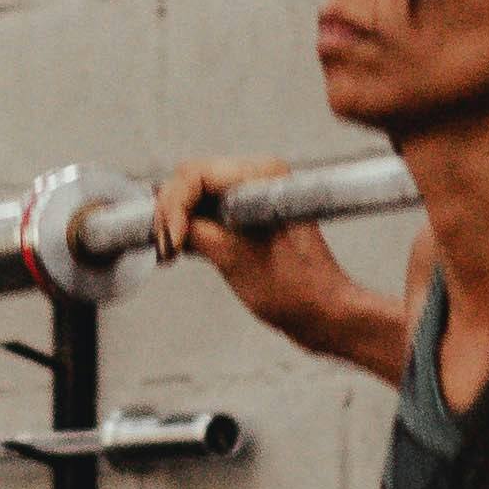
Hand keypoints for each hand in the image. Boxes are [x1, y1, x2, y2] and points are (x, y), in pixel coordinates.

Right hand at [152, 156, 352, 339]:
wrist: (324, 314)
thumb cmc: (297, 290)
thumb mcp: (233, 258)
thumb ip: (194, 231)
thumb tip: (163, 221)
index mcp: (263, 178)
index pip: (195, 174)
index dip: (173, 207)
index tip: (169, 242)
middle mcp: (259, 178)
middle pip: (191, 180)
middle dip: (171, 213)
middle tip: (164, 247)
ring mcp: (253, 197)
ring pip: (195, 196)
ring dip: (177, 222)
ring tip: (169, 251)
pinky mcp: (248, 217)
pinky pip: (207, 212)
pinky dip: (189, 229)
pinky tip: (180, 249)